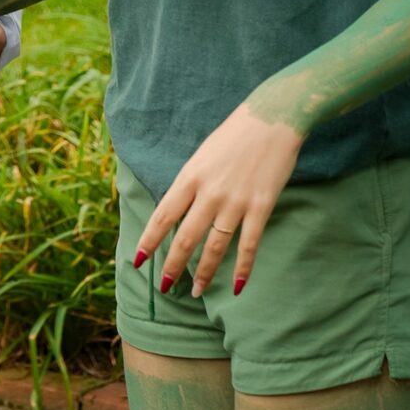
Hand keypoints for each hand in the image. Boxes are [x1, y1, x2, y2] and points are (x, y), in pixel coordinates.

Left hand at [133, 102, 303, 296]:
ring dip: (204, 273)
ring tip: (195, 291)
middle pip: (186, 237)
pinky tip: (237, 287)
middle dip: (173, 265)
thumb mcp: (202, 155)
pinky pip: (249, 244)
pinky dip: (243, 268)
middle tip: (165, 286)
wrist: (271, 118)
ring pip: (215, 246)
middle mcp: (209, 192)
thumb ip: (190, 183)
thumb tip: (177, 211)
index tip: (139, 261)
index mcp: (190, 175)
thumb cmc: (234, 135)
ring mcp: (236, 201)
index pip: (164, 215)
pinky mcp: (261, 206)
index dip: (149, 240)